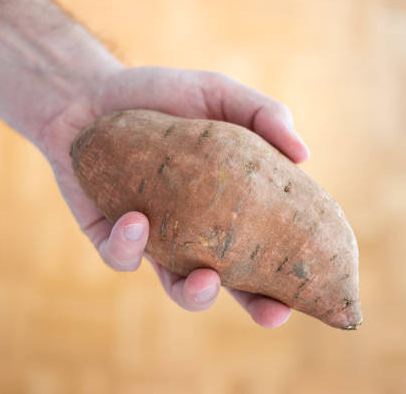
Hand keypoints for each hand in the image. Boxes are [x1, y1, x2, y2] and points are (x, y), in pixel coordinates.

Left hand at [40, 66, 309, 327]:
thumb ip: (263, 114)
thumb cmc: (161, 94)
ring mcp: (156, 240)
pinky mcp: (111, 238)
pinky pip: (123, 257)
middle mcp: (196, 230)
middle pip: (235, 280)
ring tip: (205, 277)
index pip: (268, 244)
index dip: (290, 272)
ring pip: (178, 285)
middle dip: (254, 305)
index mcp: (228, 203)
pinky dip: (131, 245)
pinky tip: (136, 218)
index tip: (316, 289)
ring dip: (194, 292)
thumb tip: (305, 155)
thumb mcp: (217, 92)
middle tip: (272, 313)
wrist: (89, 94)